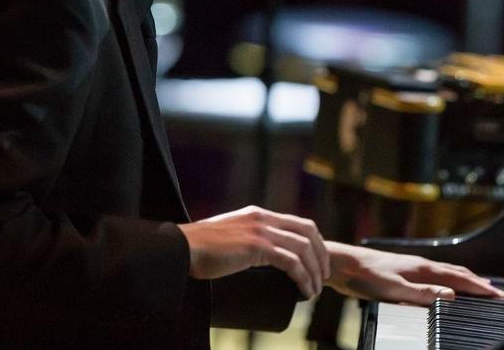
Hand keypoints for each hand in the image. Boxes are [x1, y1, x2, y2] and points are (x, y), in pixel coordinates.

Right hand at [177, 205, 329, 298]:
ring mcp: (261, 231)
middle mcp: (263, 218)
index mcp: (258, 214)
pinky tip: (305, 290)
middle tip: (323, 276)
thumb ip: (242, 240)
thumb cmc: (198, 249)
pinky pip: (291, 262)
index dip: (314, 242)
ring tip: (315, 290)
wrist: (181, 248)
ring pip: (303, 248)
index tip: (317, 261)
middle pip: (307, 232)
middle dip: (320, 255)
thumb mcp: (227, 237)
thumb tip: (252, 259)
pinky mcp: (257, 247)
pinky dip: (303, 277)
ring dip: (314, 270)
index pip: (298, 223)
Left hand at [324, 241, 503, 305]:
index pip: (459, 278)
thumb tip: (450, 295)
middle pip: (457, 273)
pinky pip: (435, 274)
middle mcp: (421, 265)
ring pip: (446, 272)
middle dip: (477, 283)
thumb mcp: (395, 289)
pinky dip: (448, 279)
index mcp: (423, 269)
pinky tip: (443, 284)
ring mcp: (413, 266)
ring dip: (464, 279)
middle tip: (494, 292)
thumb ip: (422, 293)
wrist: (346, 264)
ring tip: (476, 285)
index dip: (479, 288)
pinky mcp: (405, 270)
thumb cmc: (366, 275)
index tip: (496, 294)